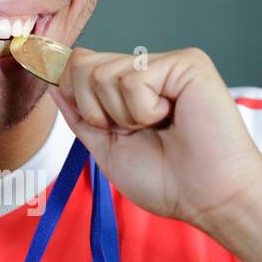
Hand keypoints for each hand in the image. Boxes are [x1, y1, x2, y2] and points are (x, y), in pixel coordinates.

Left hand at [51, 46, 261, 234]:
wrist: (208, 198)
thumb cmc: (168, 181)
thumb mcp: (107, 148)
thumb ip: (80, 115)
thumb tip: (53, 83)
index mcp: (130, 87)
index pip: (79, 66)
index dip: (73, 93)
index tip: (99, 124)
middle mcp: (148, 68)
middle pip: (83, 64)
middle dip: (95, 111)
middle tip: (134, 132)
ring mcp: (167, 63)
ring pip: (103, 74)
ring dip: (122, 116)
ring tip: (156, 128)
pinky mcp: (186, 63)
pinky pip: (133, 80)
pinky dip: (143, 112)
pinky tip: (171, 119)